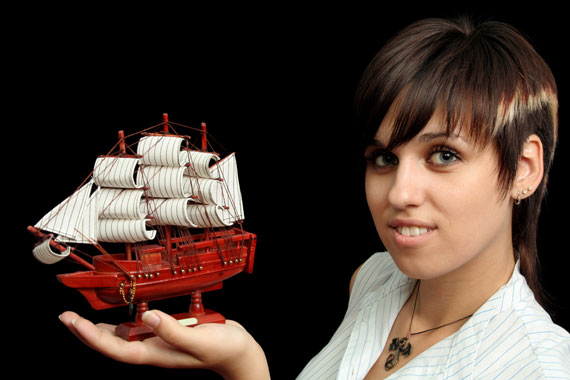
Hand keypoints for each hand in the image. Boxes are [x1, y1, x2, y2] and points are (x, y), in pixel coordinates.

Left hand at [59, 310, 269, 379]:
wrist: (240, 352)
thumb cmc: (224, 349)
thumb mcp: (199, 340)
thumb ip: (174, 330)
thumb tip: (147, 316)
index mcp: (156, 352)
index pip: (115, 348)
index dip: (90, 337)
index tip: (72, 322)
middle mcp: (155, 347)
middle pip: (113, 344)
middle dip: (88, 333)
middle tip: (67, 318)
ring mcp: (161, 341)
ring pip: (125, 336)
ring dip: (104, 328)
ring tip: (85, 318)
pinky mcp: (170, 332)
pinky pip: (143, 326)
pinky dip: (130, 318)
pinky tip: (130, 310)